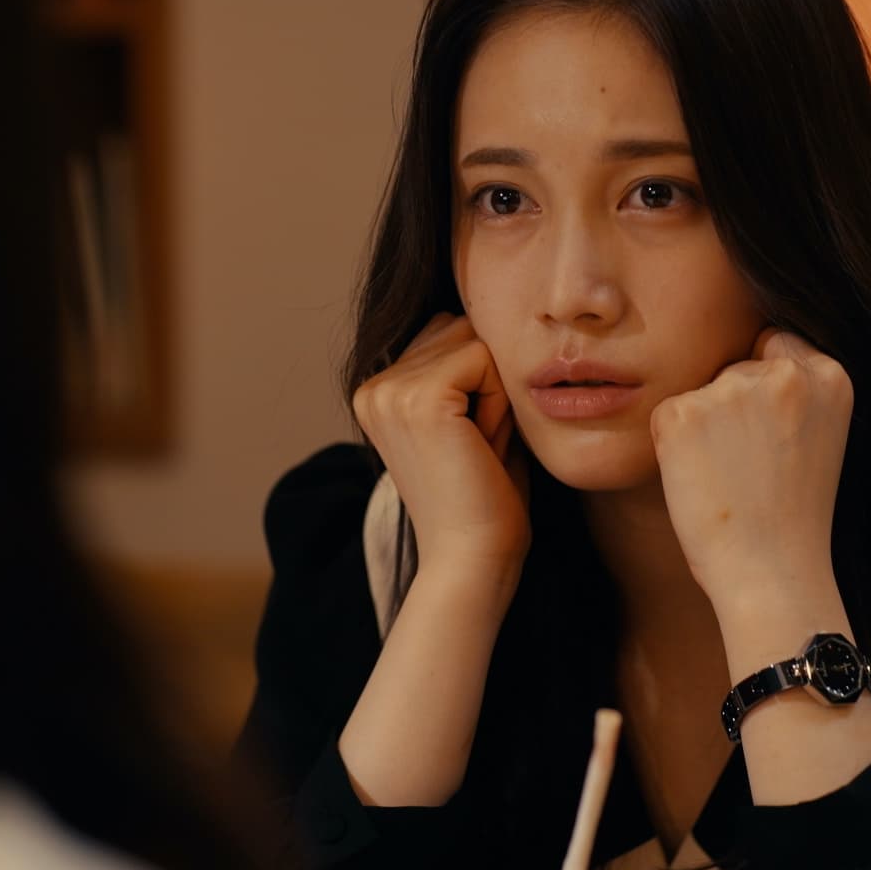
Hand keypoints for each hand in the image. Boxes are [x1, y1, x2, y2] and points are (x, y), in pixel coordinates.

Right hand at [352, 313, 530, 580]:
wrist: (471, 558)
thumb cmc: (482, 500)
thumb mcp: (466, 420)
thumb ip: (463, 370)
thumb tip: (485, 311)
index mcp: (375, 392)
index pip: (446, 334)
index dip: (477, 382)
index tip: (466, 444)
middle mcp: (371, 386)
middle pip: (460, 329)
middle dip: (486, 381)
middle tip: (476, 447)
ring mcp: (389, 390)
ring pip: (474, 341)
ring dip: (495, 391)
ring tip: (478, 447)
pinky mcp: (418, 397)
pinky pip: (484, 358)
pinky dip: (499, 401)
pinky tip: (481, 445)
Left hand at [649, 327, 852, 609]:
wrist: (771, 573)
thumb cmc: (793, 519)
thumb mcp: (819, 437)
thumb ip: (794, 395)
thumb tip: (744, 362)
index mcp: (829, 375)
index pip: (776, 346)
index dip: (763, 390)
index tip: (765, 434)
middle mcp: (785, 372)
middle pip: (736, 367)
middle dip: (732, 407)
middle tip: (747, 468)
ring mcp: (732, 389)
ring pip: (701, 390)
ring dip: (703, 426)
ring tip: (728, 478)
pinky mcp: (684, 412)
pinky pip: (667, 414)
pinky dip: (673, 446)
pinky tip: (702, 482)